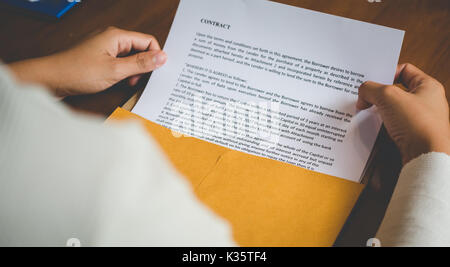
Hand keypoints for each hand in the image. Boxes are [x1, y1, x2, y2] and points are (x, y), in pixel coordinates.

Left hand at [8, 27, 166, 96]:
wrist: (51, 79)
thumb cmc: (78, 72)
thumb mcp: (115, 70)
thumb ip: (141, 63)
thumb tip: (163, 57)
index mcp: (116, 36)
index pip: (148, 41)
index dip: (155, 56)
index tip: (157, 72)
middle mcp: (111, 39)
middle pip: (140, 49)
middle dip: (143, 66)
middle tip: (139, 80)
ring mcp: (105, 48)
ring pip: (130, 57)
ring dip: (133, 71)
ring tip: (127, 82)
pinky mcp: (100, 58)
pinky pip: (119, 63)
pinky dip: (123, 73)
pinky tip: (118, 82)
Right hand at [357, 63, 449, 163]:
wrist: (426, 155)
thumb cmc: (418, 125)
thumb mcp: (388, 97)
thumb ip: (371, 89)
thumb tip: (363, 92)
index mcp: (428, 86)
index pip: (404, 69)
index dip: (386, 73)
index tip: (373, 81)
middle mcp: (427, 100)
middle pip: (397, 89)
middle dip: (379, 93)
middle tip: (366, 96)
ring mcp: (421, 117)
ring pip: (394, 106)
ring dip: (380, 108)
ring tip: (369, 110)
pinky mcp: (413, 133)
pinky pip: (394, 122)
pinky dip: (383, 122)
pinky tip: (375, 124)